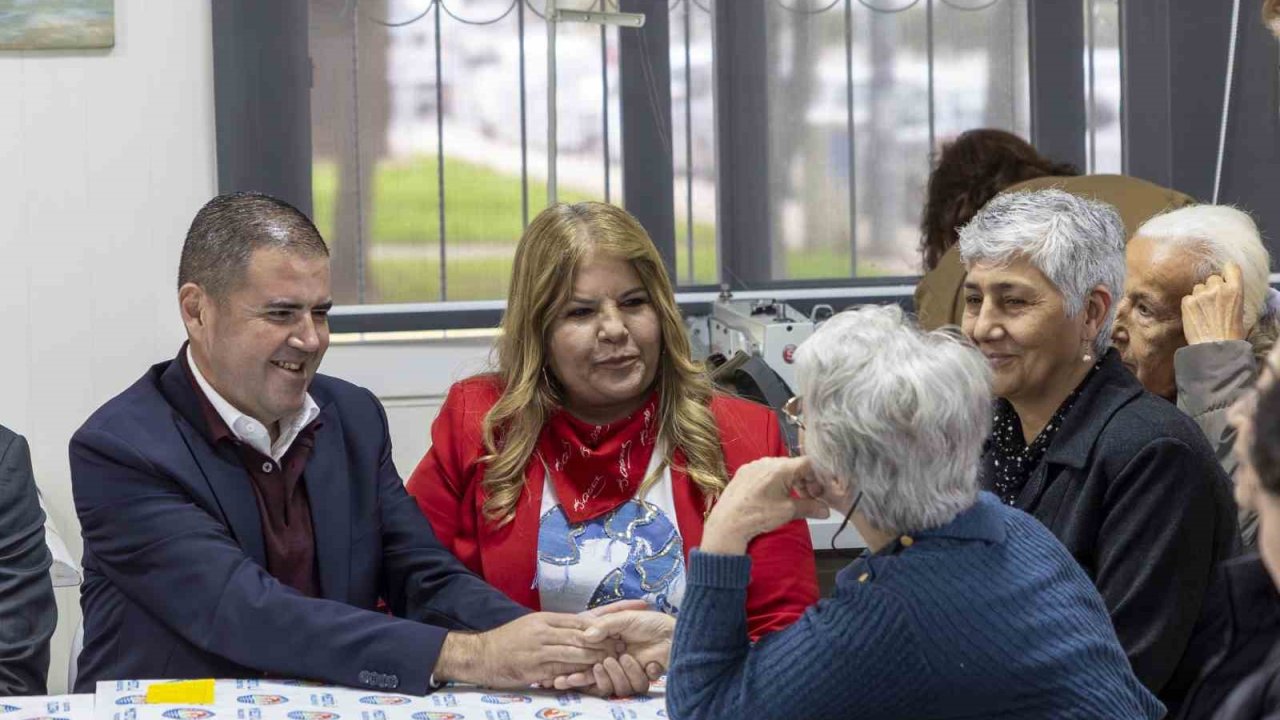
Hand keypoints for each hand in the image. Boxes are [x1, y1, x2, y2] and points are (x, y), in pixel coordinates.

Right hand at [433, 612, 608, 688]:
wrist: (481, 655)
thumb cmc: (509, 640)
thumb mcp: (533, 625)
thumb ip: (556, 627)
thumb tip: (583, 627)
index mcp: (545, 619)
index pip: (580, 619)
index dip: (603, 621)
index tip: (620, 623)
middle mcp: (544, 632)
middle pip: (581, 635)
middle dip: (604, 641)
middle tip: (623, 645)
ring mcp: (539, 650)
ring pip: (574, 653)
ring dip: (595, 658)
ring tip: (613, 660)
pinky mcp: (534, 669)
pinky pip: (561, 671)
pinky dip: (578, 673)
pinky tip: (591, 675)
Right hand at [552, 610, 674, 696]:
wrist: (673, 631)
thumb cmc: (648, 622)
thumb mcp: (622, 618)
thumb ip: (603, 627)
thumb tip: (585, 636)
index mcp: (607, 650)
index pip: (586, 666)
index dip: (575, 674)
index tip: (561, 679)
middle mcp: (617, 664)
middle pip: (599, 682)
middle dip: (594, 678)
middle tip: (597, 667)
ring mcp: (631, 673)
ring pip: (618, 686)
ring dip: (619, 674)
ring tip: (623, 657)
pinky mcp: (645, 679)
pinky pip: (638, 686)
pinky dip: (640, 674)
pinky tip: (649, 663)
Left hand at [701, 456, 829, 554]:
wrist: (728, 523)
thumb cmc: (759, 515)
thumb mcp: (788, 511)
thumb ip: (810, 508)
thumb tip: (826, 511)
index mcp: (781, 467)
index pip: (808, 463)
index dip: (818, 477)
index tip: (818, 494)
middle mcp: (767, 461)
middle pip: (794, 465)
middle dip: (805, 481)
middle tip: (808, 498)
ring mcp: (753, 465)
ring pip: (779, 468)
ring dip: (790, 481)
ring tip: (791, 498)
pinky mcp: (743, 472)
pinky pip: (765, 471)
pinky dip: (775, 481)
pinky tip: (772, 496)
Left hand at [1182, 262, 1246, 343]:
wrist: (1215, 347)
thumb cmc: (1230, 333)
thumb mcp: (1240, 309)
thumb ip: (1231, 294)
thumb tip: (1223, 288)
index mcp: (1235, 289)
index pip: (1231, 267)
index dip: (1227, 273)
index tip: (1224, 278)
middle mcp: (1218, 288)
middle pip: (1212, 278)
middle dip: (1212, 288)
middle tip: (1212, 304)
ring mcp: (1201, 294)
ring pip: (1198, 287)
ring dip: (1199, 296)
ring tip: (1204, 312)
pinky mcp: (1187, 302)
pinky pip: (1187, 297)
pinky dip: (1189, 305)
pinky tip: (1195, 316)